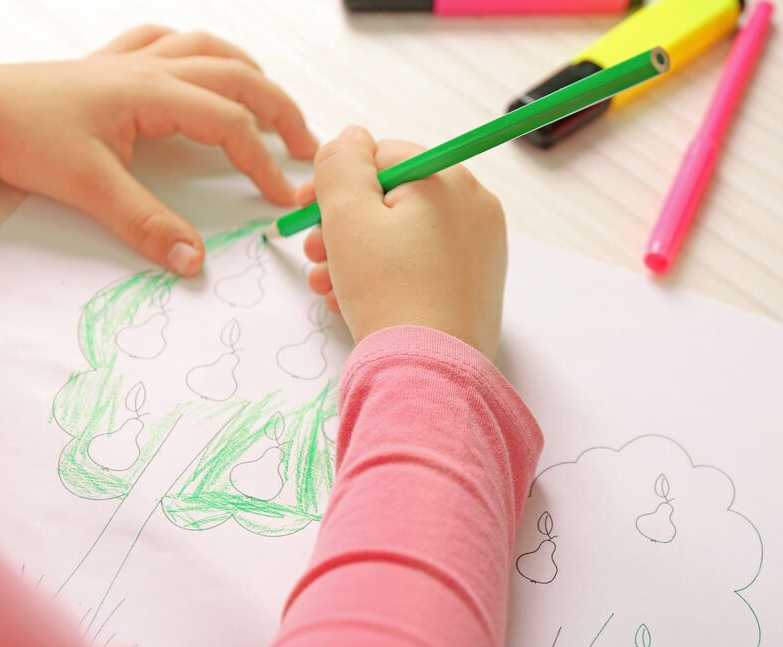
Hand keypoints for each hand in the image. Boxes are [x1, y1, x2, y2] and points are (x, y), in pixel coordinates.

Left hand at [0, 25, 316, 275]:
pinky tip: (202, 64)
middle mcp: (150, 69)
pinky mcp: (111, 65)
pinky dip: (198, 51)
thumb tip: (192, 261)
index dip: (263, 161)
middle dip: (280, 109)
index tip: (281, 194)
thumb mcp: (89, 187)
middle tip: (306, 144)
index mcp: (151, 93)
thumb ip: (147, 225)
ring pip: (209, 49)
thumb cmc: (23, 134)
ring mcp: (131, 61)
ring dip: (249, 72)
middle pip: (237, 75)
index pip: (229, 123)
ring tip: (272, 99)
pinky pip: (168, 42)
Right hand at [300, 126, 506, 359]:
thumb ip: (341, 162)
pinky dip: (386, 277)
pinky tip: (353, 301)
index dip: (335, 180)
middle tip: (314, 252)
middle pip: (393, 198)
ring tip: (327, 285)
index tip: (302, 209)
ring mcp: (480, 251)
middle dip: (342, 225)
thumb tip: (352, 137)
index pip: (382, 157)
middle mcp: (475, 209)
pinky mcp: (475, 288)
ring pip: (403, 237)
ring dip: (356, 255)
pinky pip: (422, 267)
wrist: (429, 372)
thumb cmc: (388, 291)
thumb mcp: (347, 214)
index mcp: (449, 179)